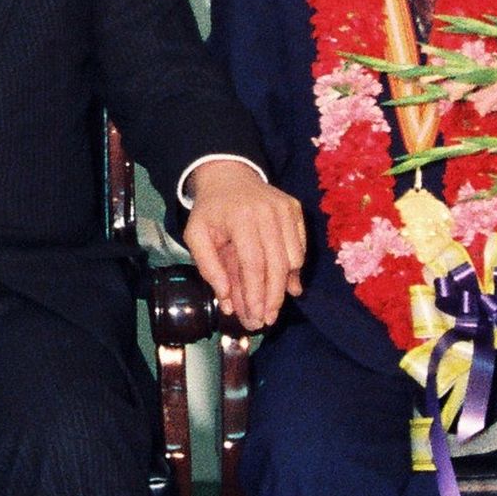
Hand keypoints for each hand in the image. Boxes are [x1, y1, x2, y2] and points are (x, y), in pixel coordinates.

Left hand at [180, 162, 305, 331]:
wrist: (228, 176)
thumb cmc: (211, 211)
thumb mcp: (196, 236)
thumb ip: (209, 268)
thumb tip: (227, 301)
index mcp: (241, 218)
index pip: (253, 263)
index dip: (256, 293)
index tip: (256, 317)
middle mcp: (268, 212)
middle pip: (278, 264)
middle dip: (273, 297)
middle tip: (267, 320)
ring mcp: (285, 209)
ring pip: (294, 258)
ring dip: (285, 286)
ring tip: (273, 306)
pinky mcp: (295, 209)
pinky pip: (300, 246)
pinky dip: (295, 269)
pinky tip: (287, 286)